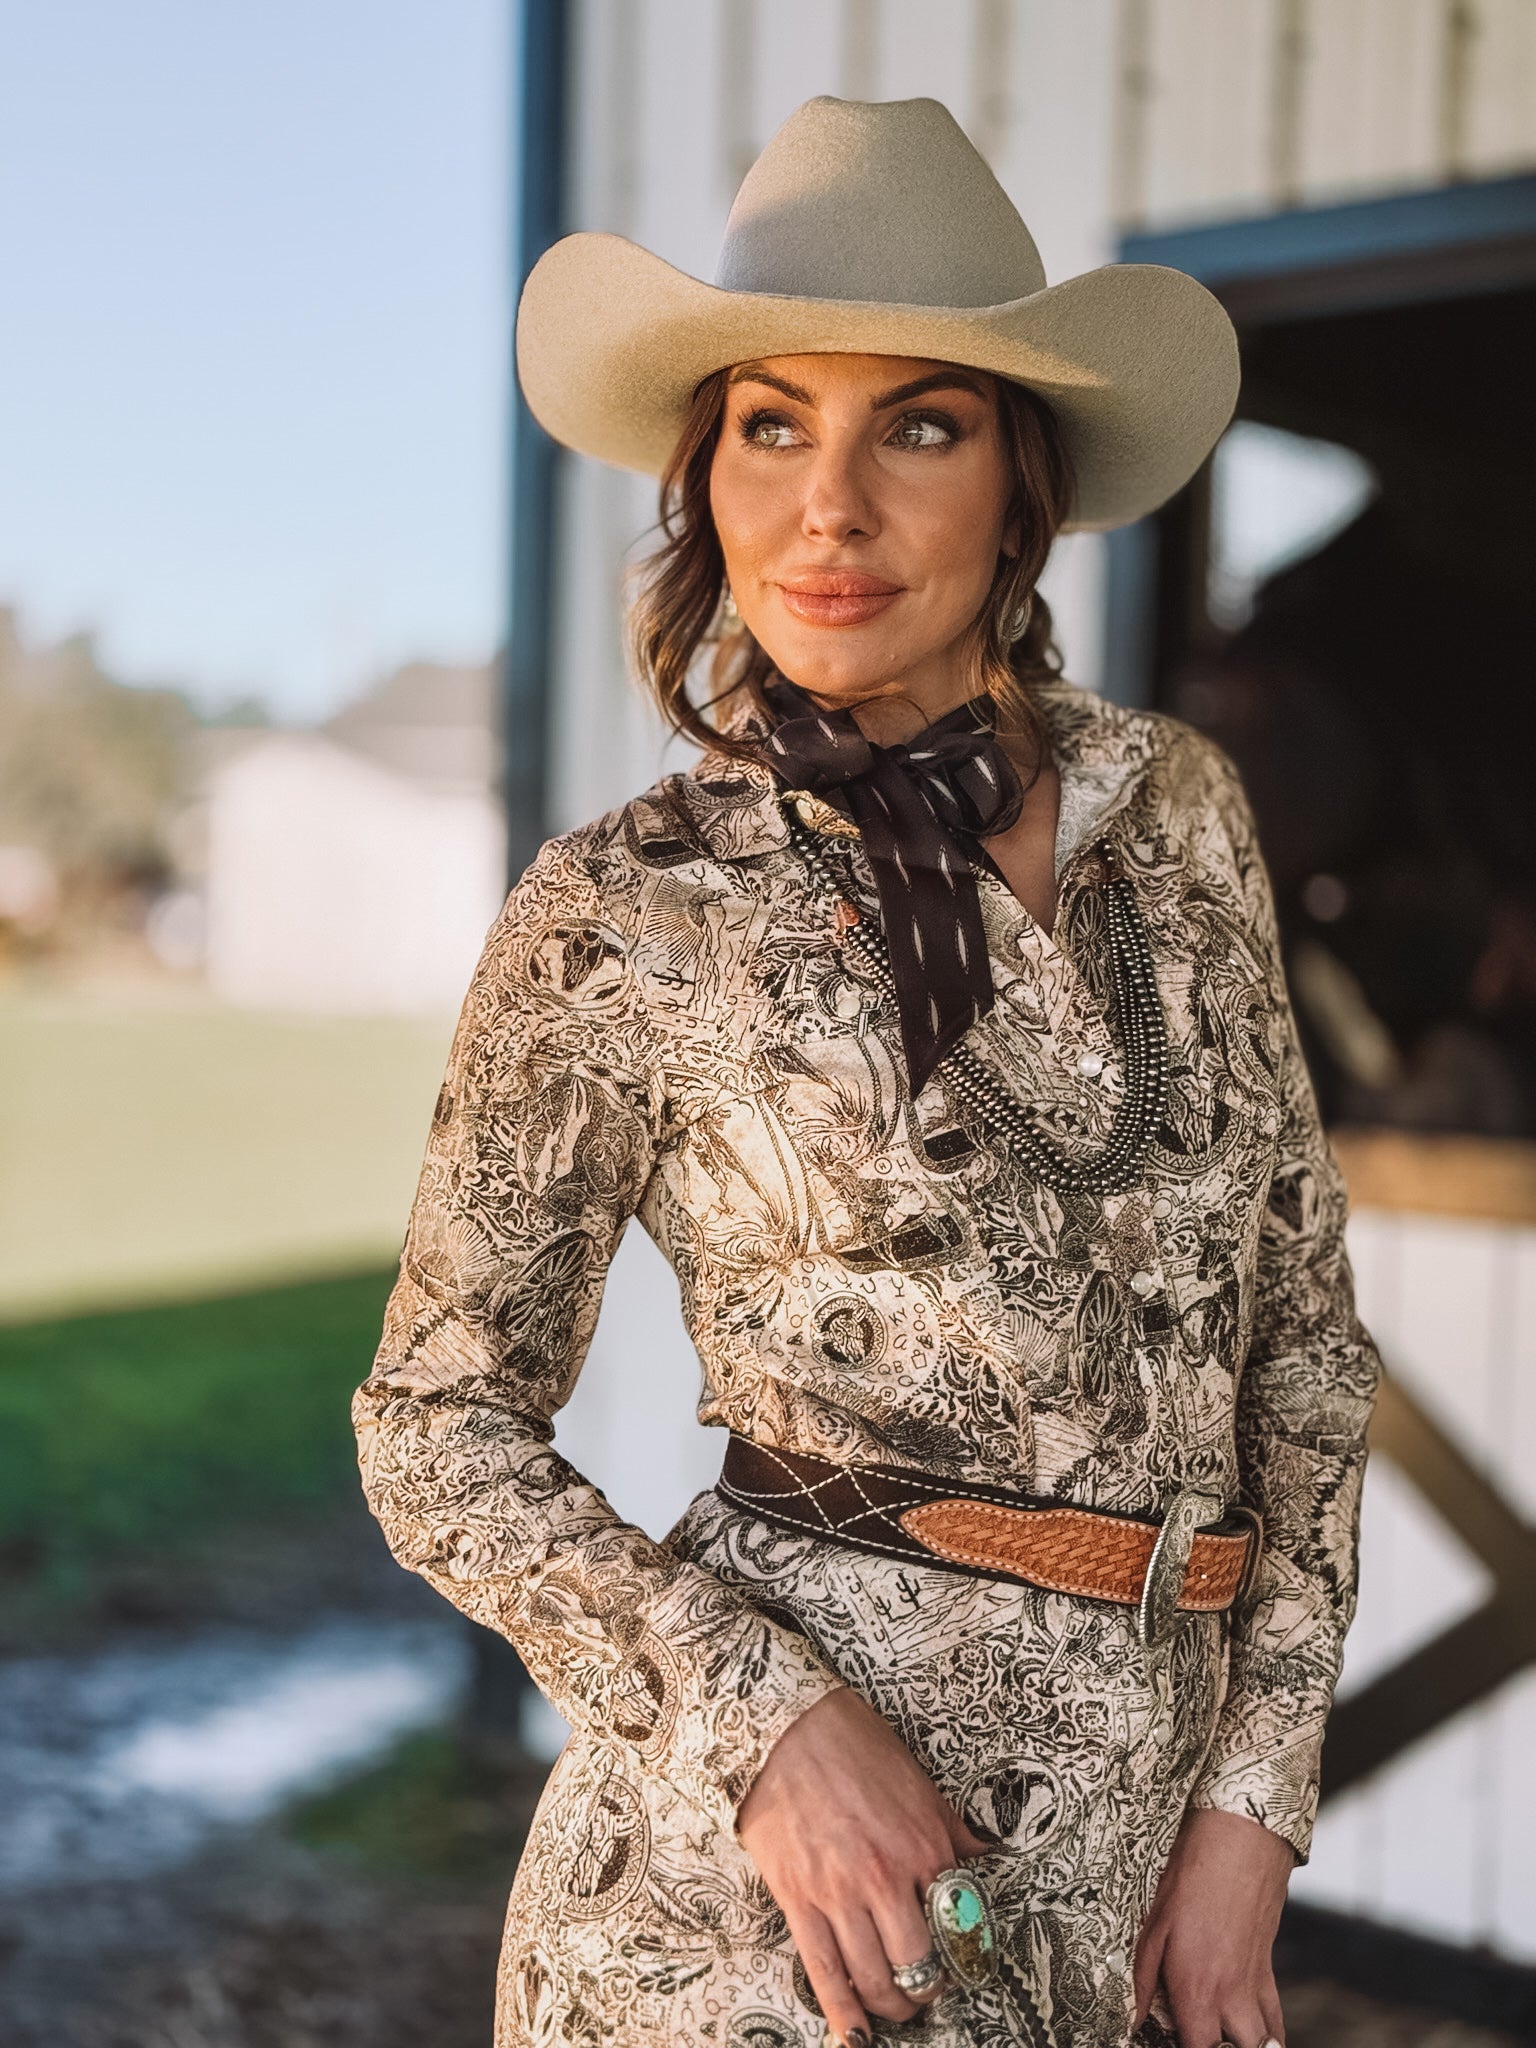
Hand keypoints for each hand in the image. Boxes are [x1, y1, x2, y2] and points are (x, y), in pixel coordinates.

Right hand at [736, 1686, 989, 2047]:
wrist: (787, 1726)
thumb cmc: (853, 1744)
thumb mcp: (918, 1780)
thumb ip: (951, 1828)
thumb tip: (984, 1857)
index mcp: (924, 1846)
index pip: (959, 1925)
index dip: (965, 1956)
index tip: (962, 1965)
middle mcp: (887, 1877)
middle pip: (918, 1965)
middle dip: (928, 1991)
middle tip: (928, 1993)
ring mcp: (840, 1893)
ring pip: (873, 1978)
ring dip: (891, 2007)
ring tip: (895, 2008)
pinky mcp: (798, 1899)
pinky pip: (823, 1972)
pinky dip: (842, 2013)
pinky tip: (854, 2036)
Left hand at [1133, 1806, 1293, 2047]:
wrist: (1241, 1842)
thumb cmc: (1192, 1878)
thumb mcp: (1153, 1927)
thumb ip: (1143, 1981)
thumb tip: (1130, 2019)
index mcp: (1198, 1992)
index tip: (1172, 2042)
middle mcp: (1231, 1998)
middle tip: (1203, 2037)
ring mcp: (1255, 1985)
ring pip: (1267, 2043)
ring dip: (1249, 2047)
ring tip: (1227, 2039)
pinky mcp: (1268, 1969)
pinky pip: (1277, 2018)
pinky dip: (1269, 2033)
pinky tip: (1253, 2033)